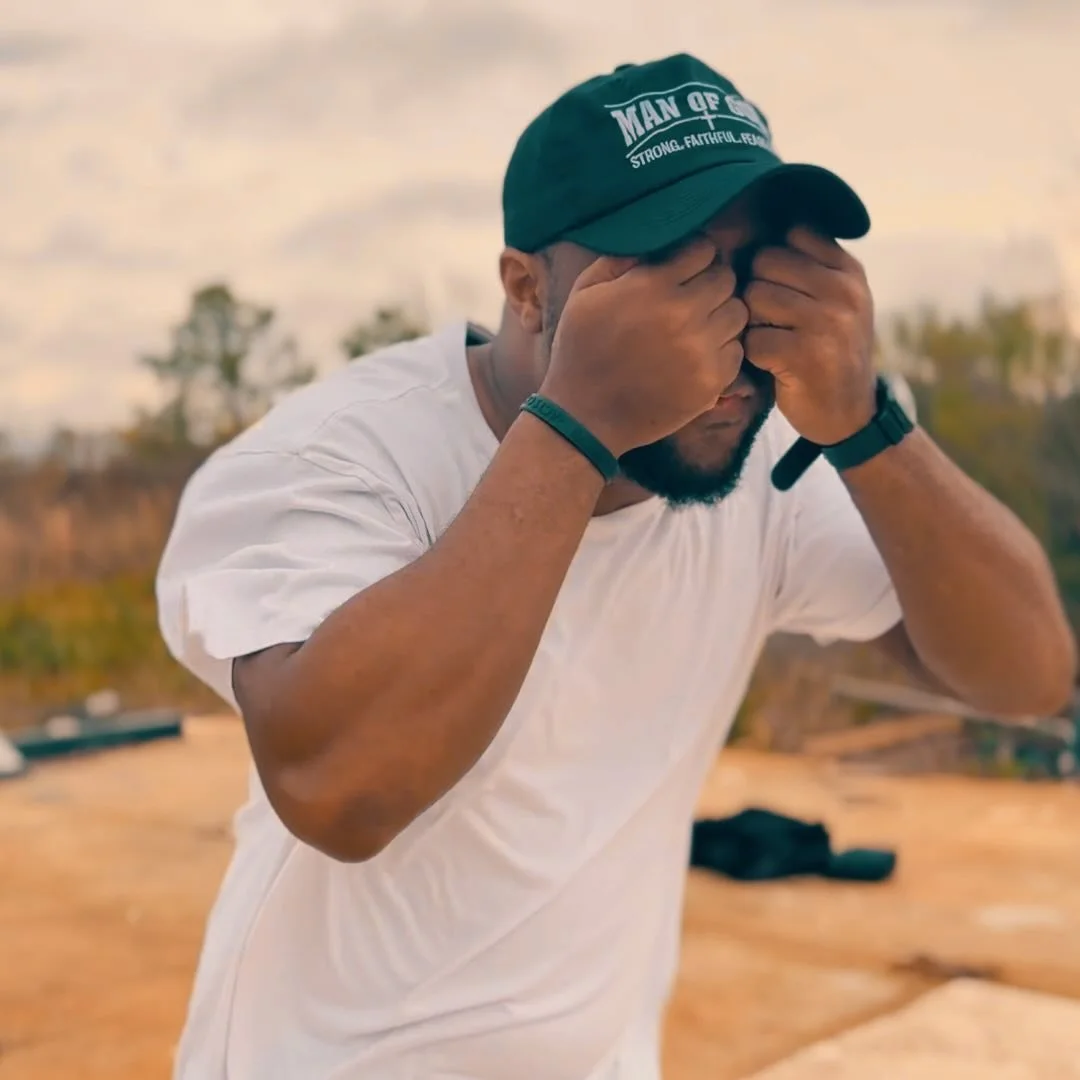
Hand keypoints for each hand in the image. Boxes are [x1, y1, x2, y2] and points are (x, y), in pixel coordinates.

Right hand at [540, 240, 748, 456]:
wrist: (584, 417)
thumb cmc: (580, 351)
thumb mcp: (584, 293)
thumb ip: (619, 259)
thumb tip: (655, 240)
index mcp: (653, 285)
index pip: (704, 249)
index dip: (693, 255)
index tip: (683, 268)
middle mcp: (684, 314)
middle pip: (726, 279)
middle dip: (710, 283)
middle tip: (690, 298)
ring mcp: (701, 350)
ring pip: (738, 313)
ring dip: (720, 315)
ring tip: (696, 327)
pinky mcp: (711, 382)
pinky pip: (737, 350)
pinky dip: (722, 350)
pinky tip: (696, 355)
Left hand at [742, 228, 876, 445]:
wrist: (851, 414)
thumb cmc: (831, 352)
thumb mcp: (840, 302)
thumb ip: (813, 266)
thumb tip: (763, 228)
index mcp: (849, 272)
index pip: (793, 233)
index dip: (773, 258)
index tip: (778, 283)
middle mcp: (842, 291)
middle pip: (765, 261)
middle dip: (757, 288)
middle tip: (770, 318)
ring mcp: (826, 323)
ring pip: (755, 297)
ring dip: (753, 321)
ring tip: (772, 339)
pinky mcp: (804, 357)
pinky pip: (753, 339)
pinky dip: (753, 355)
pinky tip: (772, 364)